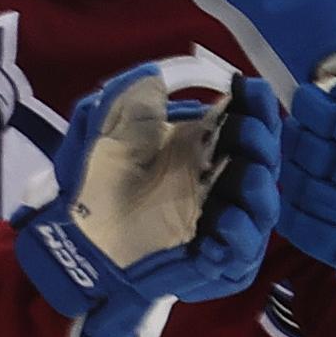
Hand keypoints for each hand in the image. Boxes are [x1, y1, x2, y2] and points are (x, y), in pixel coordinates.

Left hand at [14, 62, 283, 336]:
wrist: (73, 236)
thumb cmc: (93, 182)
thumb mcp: (106, 129)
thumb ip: (129, 98)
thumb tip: (154, 73)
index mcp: (202, 149)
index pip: (246, 124)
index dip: (254, 105)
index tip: (247, 87)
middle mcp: (218, 184)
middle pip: (262, 164)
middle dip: (260, 143)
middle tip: (243, 128)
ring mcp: (218, 224)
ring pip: (261, 210)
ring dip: (260, 190)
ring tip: (248, 173)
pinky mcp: (211, 263)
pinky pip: (240, 256)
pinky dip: (240, 238)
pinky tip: (226, 219)